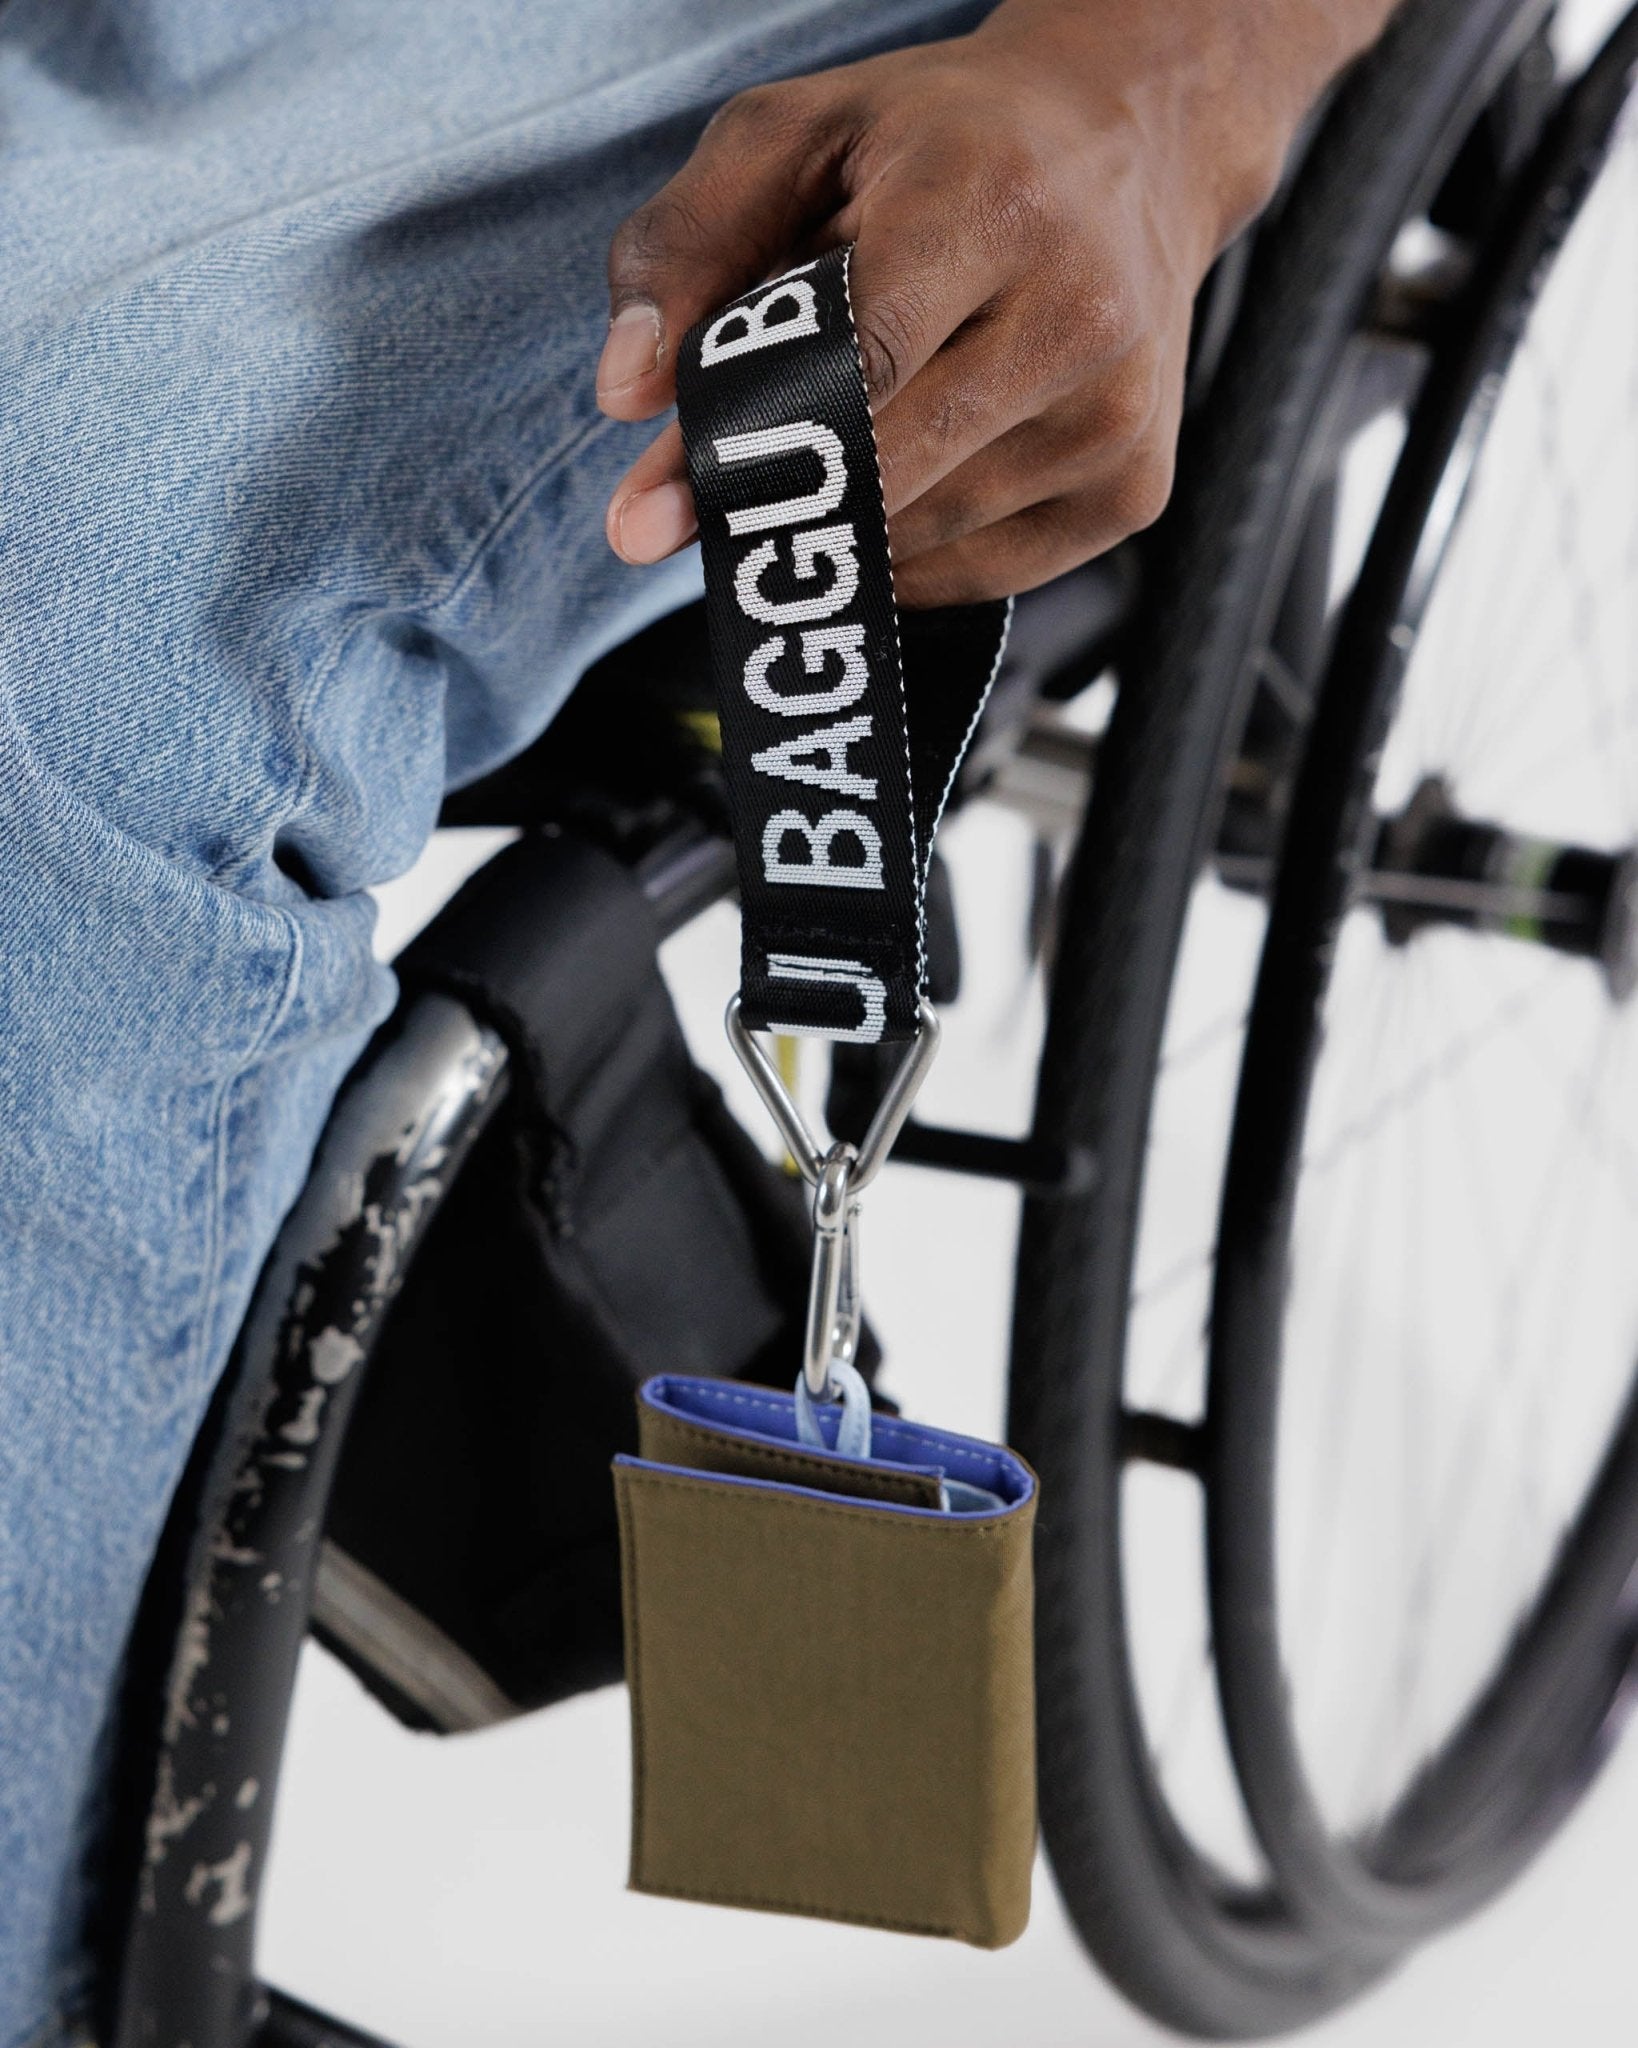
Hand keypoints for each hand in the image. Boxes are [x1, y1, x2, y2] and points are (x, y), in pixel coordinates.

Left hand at [596, 0, 1394, 605]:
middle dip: (780, 502)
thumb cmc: (944, 141)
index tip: (652, 514)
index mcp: (996, 200)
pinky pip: (979, 575)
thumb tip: (623, 394)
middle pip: (888, 471)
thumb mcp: (797, 136)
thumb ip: (684, 245)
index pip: (856, 365)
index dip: (747, 448)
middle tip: (717, 504)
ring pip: (924, 538)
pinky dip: (910, 551)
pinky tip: (905, 477)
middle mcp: (1082, 313)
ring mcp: (1118, 417)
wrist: (1137, 144)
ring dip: (848, 519)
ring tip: (846, 439)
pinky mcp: (1136, 490)